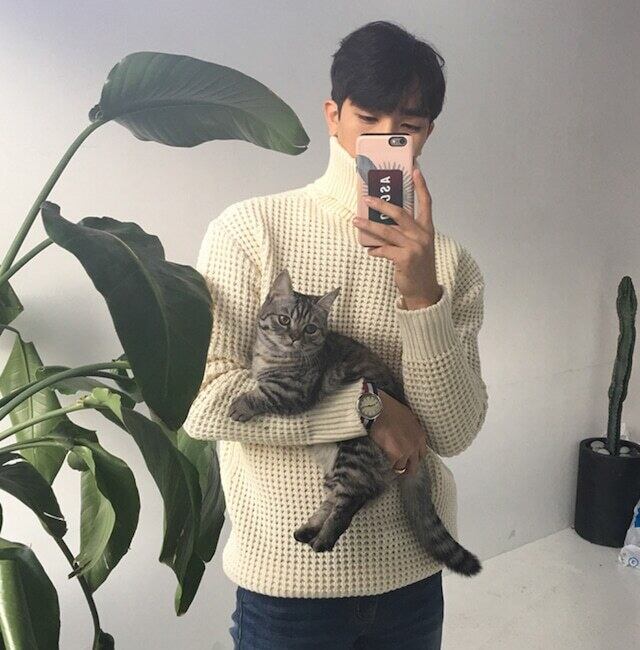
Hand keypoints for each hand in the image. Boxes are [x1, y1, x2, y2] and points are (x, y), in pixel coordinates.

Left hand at [352, 168, 441, 306]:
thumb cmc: (418, 266)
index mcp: (427, 229)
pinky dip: (374, 250)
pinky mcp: (405, 259)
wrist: (423, 290)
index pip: (426, 203)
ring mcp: (414, 247)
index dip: (421, 186)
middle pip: (400, 213)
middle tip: (367, 198)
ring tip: (356, 221)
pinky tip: (369, 250)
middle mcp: (422, 235)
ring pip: (386, 231)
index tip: (415, 170)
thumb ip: (405, 233)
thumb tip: (381, 223)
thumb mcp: (417, 246)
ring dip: (368, 226)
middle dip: (381, 204)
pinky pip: (384, 250)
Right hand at [368, 389, 427, 475]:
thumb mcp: (407, 417)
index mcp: (420, 435)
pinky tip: (380, 462)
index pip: (422, 454)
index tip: (408, 460)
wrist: (379, 408)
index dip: (414, 458)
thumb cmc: (390, 408)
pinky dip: (385, 464)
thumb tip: (406, 436)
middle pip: (414, 466)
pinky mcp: (394, 455)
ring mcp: (405, 451)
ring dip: (394, 466)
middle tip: (399, 469)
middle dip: (407, 468)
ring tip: (386, 464)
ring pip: (400, 467)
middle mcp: (415, 445)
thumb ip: (410, 430)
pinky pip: (390, 465)